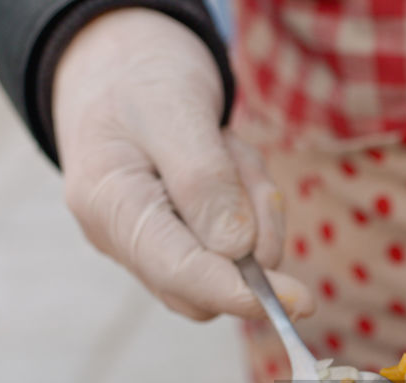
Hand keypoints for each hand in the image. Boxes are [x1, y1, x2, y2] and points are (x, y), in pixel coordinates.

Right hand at [53, 9, 312, 320]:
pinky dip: (250, 205)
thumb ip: (205, 183)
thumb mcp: (175, 110)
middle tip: (244, 163)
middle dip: (253, 237)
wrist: (117, 60)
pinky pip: (235, 244)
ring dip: (253, 210)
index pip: (178, 272)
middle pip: (208, 285)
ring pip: (231, 264)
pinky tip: (229, 159)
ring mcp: (149, 245)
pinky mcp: (178, 240)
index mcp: (108, 205)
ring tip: (228, 147)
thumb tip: (237, 252)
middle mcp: (122, 238)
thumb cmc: (140, 77)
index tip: (297, 300)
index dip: (238, 292)